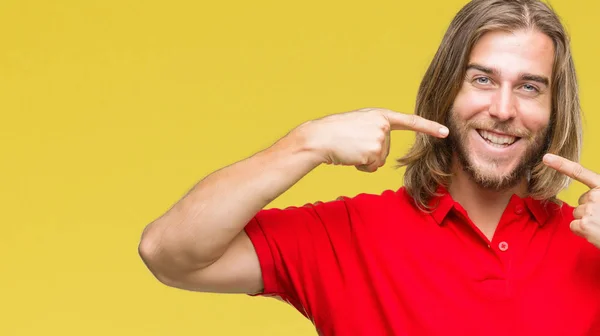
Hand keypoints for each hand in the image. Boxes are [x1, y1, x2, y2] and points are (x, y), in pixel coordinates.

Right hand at [297, 108, 448, 172]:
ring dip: (364, 160)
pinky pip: (372, 167)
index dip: (428, 127)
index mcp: (380, 115)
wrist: (320, 137)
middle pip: (386, 149)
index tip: (445, 132)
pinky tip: (350, 155)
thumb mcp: (358, 124)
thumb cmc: (335, 132)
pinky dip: (361, 166)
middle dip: (370, 152)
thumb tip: (380, 154)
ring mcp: (379, 138)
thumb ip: (374, 131)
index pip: (409, 121)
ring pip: (379, 160)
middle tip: (352, 143)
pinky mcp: (373, 151)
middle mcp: (383, 124)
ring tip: (349, 148)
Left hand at [543, 153, 599, 247]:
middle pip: (581, 200)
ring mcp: (589, 209)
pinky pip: (574, 226)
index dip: (561, 164)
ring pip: (577, 213)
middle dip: (590, 209)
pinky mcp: (584, 224)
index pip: (580, 172)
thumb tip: (588, 199)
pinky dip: (582, 231)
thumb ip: (599, 196)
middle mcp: (596, 195)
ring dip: (587, 221)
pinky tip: (596, 233)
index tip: (546, 157)